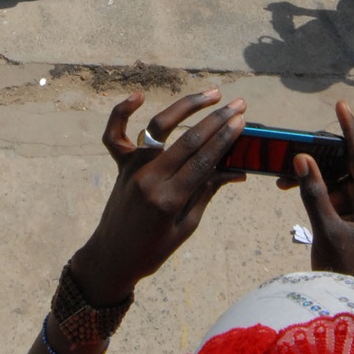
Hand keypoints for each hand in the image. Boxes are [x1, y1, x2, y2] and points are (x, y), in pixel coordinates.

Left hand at [70, 90, 246, 303]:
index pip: (202, 161)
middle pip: (187, 140)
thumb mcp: (186, 227)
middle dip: (217, 119)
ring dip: (186, 107)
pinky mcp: (120, 165)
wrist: (111, 258)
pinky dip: (122, 112)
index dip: (224, 139)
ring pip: (158, 127)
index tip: (241, 120)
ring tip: (211, 95)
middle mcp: (148, 178)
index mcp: (168, 200)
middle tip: (239, 104)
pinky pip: (115, 135)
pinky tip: (139, 96)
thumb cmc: (152, 250)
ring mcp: (132, 168)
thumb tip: (235, 171)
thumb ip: (206, 193)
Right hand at [288, 101, 353, 285]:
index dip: (350, 131)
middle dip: (320, 156)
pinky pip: (330, 194)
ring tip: (283, 174)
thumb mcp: (326, 231)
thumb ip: (313, 194)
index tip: (342, 105)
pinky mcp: (348, 219)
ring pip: (335, 179)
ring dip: (311, 174)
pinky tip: (290, 186)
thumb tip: (301, 159)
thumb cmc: (342, 272)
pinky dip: (312, 189)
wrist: (344, 304)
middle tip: (294, 146)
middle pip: (347, 166)